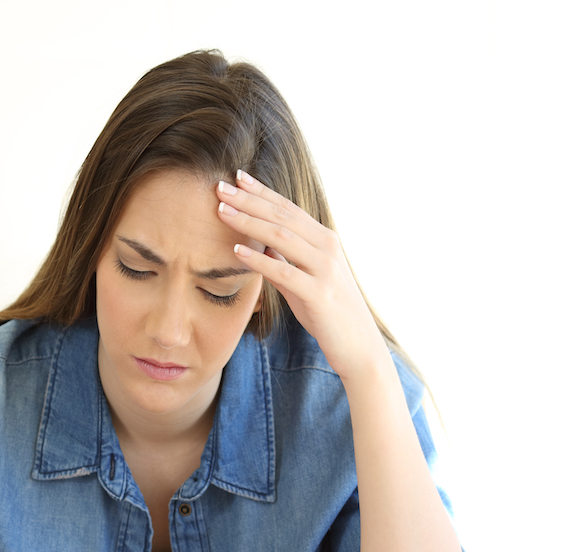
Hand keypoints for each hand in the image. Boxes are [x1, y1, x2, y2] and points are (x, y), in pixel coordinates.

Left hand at [216, 170, 387, 380]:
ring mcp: (325, 270)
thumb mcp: (303, 283)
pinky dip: (260, 260)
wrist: (358, 346)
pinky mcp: (319, 294)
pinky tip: (237, 251)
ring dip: (249, 222)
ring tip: (222, 211)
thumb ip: (284, 263)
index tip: (236, 177)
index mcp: (324, 240)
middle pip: (282, 216)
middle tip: (220, 186)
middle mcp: (327, 248)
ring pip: (282, 238)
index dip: (262, 191)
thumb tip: (259, 247)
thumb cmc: (328, 314)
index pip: (288, 209)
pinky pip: (285, 272)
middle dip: (249, 200)